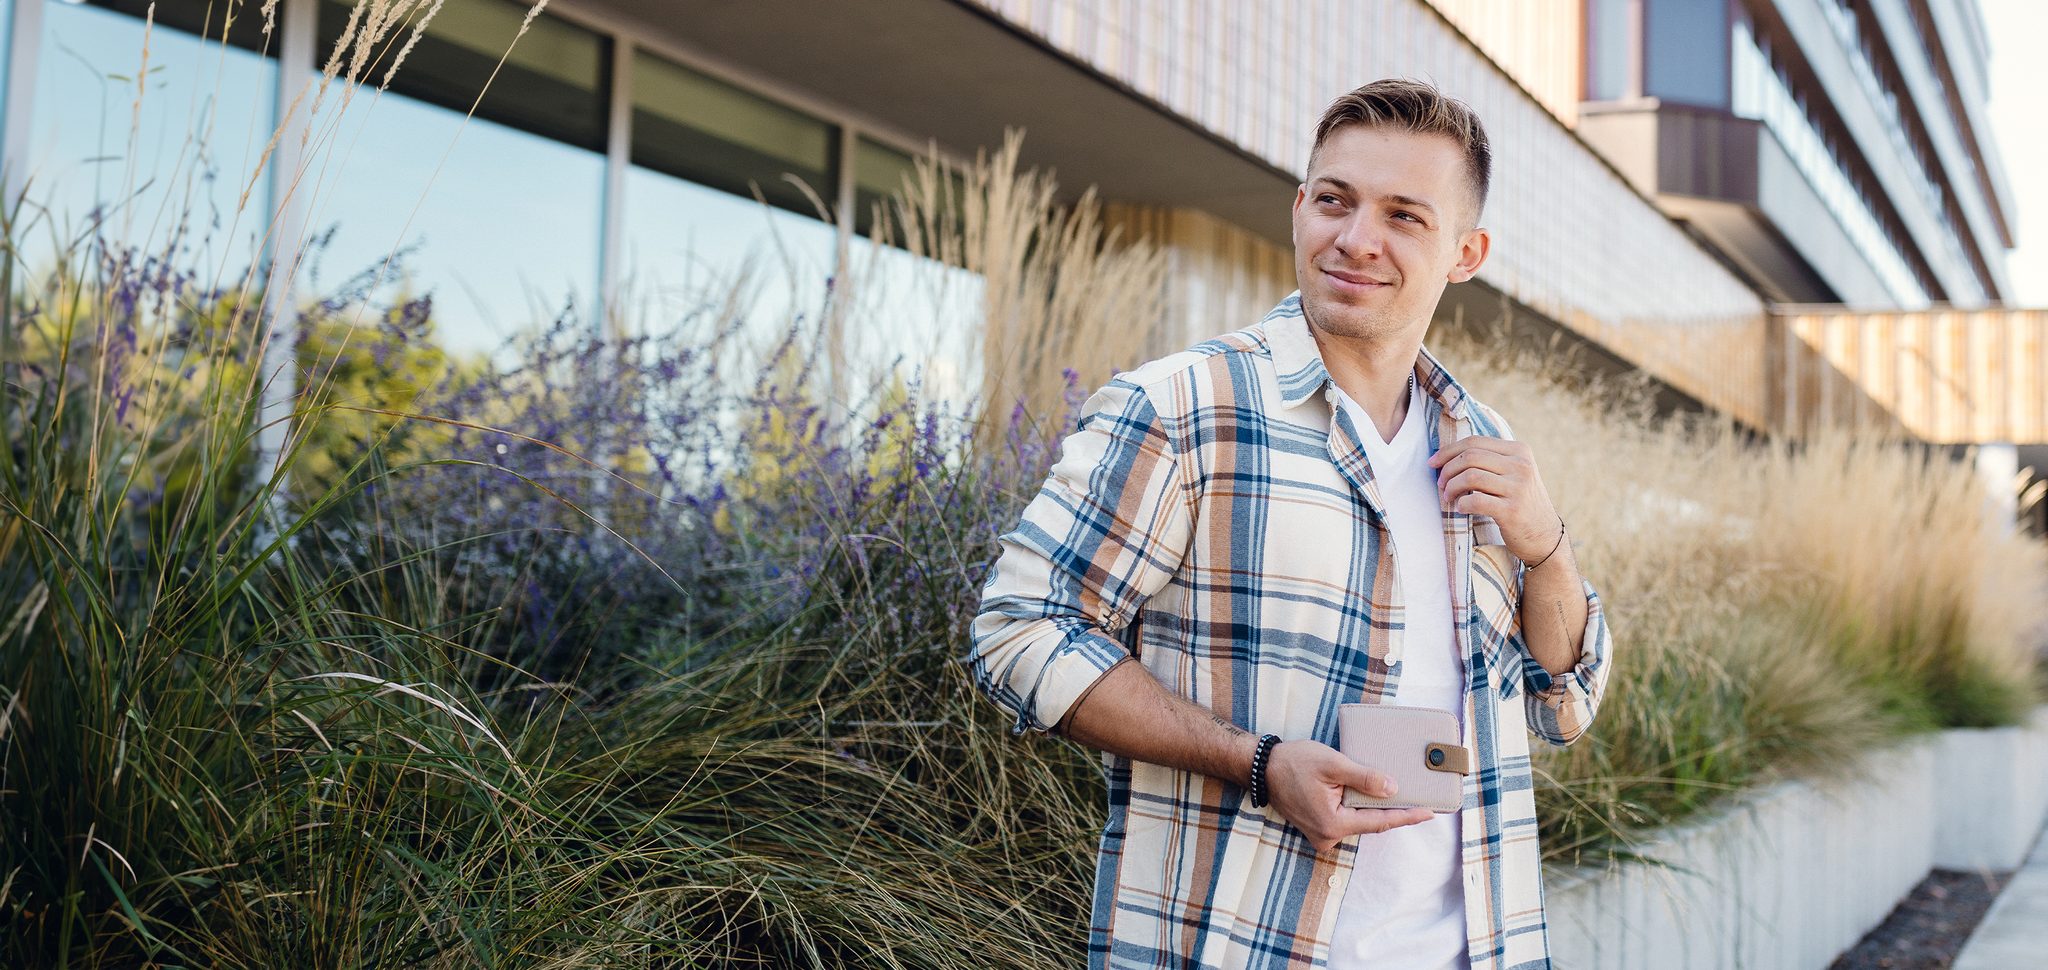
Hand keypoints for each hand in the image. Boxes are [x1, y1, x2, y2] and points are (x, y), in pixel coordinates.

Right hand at [1264, 740, 1432, 851]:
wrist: (1263, 768)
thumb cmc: (1294, 762)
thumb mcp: (1333, 764)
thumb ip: (1364, 778)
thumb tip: (1392, 789)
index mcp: (1333, 823)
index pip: (1379, 821)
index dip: (1407, 816)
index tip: (1429, 813)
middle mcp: (1327, 836)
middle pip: (1371, 824)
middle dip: (1394, 812)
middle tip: (1421, 803)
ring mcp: (1321, 835)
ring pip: (1359, 822)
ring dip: (1376, 809)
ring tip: (1400, 797)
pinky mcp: (1318, 828)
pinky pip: (1347, 820)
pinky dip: (1360, 809)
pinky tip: (1372, 797)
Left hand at [1428, 434, 1561, 562]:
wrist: (1544, 536)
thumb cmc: (1520, 502)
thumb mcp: (1514, 473)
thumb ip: (1489, 461)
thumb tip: (1446, 456)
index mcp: (1519, 451)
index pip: (1475, 442)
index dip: (1448, 451)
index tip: (1432, 462)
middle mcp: (1521, 465)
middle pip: (1470, 456)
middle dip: (1447, 470)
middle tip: (1441, 484)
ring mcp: (1518, 487)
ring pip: (1470, 476)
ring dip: (1451, 487)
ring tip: (1449, 497)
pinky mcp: (1512, 510)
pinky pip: (1475, 501)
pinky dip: (1461, 504)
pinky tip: (1461, 508)